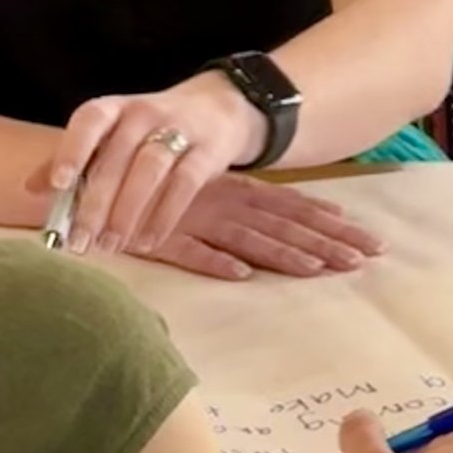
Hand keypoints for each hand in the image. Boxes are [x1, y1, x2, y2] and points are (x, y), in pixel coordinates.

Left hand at [33, 74, 378, 272]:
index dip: (72, 149)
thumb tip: (28, 188)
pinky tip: (148, 242)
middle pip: (117, 158)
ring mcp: (180, 129)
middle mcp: (145, 113)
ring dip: (127, 211)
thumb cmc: (151, 129)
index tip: (58, 184)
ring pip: (149, 170)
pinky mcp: (208, 151)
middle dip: (95, 203)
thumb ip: (75, 158)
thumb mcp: (115, 134)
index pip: (90, 120)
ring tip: (111, 246)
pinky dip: (164, 216)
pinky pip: (185, 184)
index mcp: (116, 108)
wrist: (220, 108)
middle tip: (78, 242)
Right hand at [149, 172, 386, 284]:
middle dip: (325, 241)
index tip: (359, 234)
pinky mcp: (157, 239)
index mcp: (231, 192)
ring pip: (246, 239)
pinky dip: (215, 260)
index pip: (287, 207)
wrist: (86, 178)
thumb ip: (230, 218)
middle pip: (281, 225)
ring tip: (319, 268)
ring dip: (283, 254)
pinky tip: (241, 273)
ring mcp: (192, 220)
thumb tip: (264, 244)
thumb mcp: (196, 201)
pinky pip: (190, 252)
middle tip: (366, 256)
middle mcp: (220, 204)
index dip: (323, 221)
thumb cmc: (145, 192)